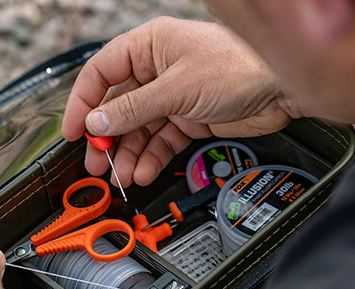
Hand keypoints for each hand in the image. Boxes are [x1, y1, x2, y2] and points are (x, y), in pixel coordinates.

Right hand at [62, 17, 299, 186]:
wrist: (281, 87)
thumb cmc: (239, 66)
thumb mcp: (177, 88)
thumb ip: (134, 108)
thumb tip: (98, 122)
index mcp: (148, 46)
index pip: (101, 73)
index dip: (83, 102)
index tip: (72, 131)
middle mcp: (157, 70)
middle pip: (118, 106)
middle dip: (105, 137)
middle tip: (95, 162)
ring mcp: (173, 95)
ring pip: (139, 129)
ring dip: (127, 154)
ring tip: (119, 176)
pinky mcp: (189, 118)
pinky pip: (161, 141)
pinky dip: (151, 157)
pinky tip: (143, 171)